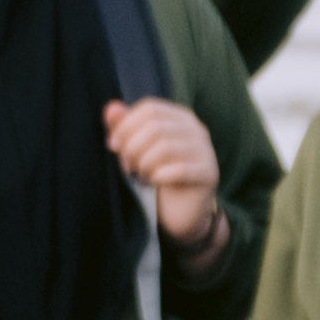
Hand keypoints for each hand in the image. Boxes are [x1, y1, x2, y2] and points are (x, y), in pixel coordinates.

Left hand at [109, 99, 222, 250]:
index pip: (150, 108)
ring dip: (144, 163)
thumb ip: (124, 127)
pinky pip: (179, 170)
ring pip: (164, 147)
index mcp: (180, 117)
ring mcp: (205, 151)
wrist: (181, 210)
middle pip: (155, 126)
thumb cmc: (159, 174)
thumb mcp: (137, 148)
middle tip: (127, 165)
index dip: (125, 125)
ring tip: (141, 174)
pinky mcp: (209, 173)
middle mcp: (196, 129)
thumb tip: (111, 109)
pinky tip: (154, 181)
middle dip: (132, 146)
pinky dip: (159, 176)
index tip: (113, 145)